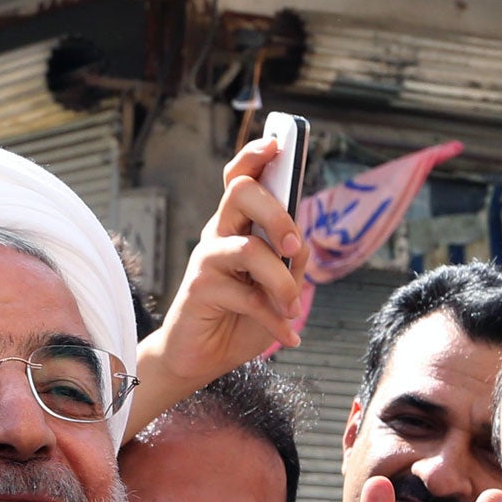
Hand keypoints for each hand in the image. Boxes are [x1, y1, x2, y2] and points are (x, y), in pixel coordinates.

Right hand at [125, 135, 312, 437]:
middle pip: (240, 192)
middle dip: (277, 212)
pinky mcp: (199, 289)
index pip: (240, 179)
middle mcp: (218, 235)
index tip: (277, 144)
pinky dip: (275, 320)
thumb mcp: (279, 289)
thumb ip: (292, 261)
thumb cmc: (240, 318)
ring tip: (293, 307)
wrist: (203, 358)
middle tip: (294, 242)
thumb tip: (302, 243)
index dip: (254, 157)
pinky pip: (247, 296)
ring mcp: (206, 260)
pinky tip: (287, 336)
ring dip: (282, 281)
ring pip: (249, 248)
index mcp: (237, 227)